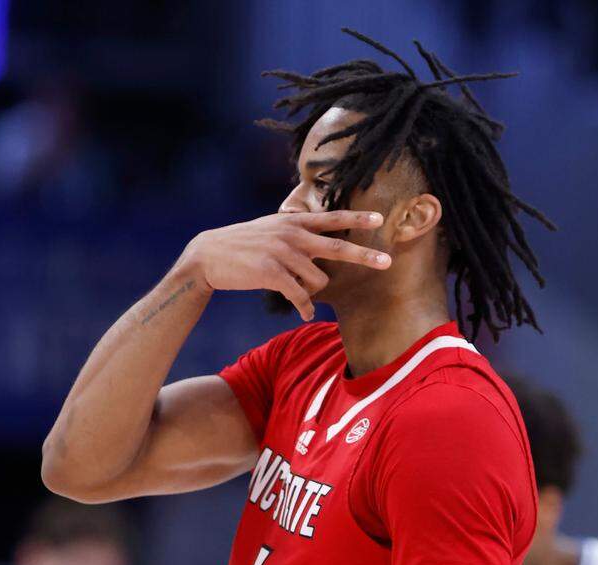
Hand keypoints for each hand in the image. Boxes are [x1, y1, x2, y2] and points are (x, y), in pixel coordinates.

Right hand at [176, 210, 390, 320]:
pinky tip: (304, 313)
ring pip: (318, 280)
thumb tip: (316, 237)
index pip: (331, 218)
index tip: (379, 219)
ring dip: (312, 291)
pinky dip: (305, 307)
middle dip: (365, 257)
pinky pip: (301, 296)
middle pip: (338, 247)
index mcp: (293, 221)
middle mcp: (292, 234)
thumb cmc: (242, 244)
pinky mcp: (273, 273)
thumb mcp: (270, 227)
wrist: (209, 256)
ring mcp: (283, 253)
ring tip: (298, 293)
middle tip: (388, 263)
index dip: (356, 219)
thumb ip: (294, 230)